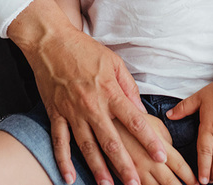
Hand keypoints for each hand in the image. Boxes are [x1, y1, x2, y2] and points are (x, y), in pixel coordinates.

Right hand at [9, 0, 164, 184]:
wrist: (51, 42)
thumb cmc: (85, 50)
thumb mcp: (114, 63)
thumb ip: (129, 88)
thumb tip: (141, 110)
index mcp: (110, 92)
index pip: (135, 121)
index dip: (149, 140)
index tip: (161, 156)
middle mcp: (92, 106)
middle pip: (112, 141)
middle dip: (125, 165)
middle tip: (136, 184)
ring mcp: (72, 112)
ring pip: (87, 147)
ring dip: (98, 169)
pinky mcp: (55, 114)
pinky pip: (60, 142)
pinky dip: (63, 161)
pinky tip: (69, 178)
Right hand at [116, 114, 194, 184]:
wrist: (105, 122)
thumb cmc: (132, 120)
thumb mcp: (154, 125)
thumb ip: (166, 141)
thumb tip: (172, 153)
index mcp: (159, 147)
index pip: (180, 166)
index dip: (190, 177)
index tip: (197, 182)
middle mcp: (149, 161)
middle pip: (170, 181)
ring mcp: (136, 170)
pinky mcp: (123, 175)